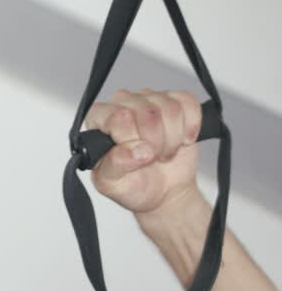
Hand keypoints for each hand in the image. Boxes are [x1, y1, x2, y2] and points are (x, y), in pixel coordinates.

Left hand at [87, 89, 202, 215]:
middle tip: (151, 157)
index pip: (118, 116)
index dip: (132, 139)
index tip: (136, 155)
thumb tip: (134, 151)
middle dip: (156, 142)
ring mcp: (149, 99)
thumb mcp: (113, 183)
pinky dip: (190, 126)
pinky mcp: (175, 100)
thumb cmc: (132, 185)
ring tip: (163, 152)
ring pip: (171, 108)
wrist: (162, 191)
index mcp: (99, 120)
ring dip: (173, 138)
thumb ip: (115, 165)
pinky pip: (189, 103)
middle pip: (148, 111)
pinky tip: (181, 140)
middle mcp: (122, 104)